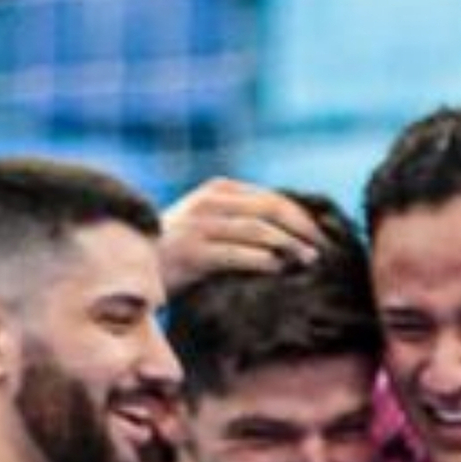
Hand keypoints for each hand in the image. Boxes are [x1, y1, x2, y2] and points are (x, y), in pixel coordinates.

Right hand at [160, 178, 329, 290]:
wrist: (137, 266)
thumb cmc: (182, 250)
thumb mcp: (211, 223)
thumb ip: (243, 219)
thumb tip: (295, 234)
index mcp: (218, 190)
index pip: (272, 197)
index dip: (302, 217)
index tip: (323, 236)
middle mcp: (209, 202)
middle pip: (271, 209)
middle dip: (302, 229)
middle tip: (322, 250)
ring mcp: (200, 226)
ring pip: (259, 230)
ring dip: (290, 246)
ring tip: (308, 261)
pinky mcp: (193, 253)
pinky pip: (239, 255)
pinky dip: (265, 262)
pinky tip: (280, 271)